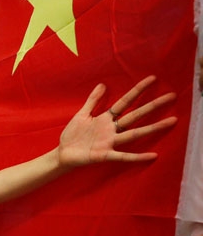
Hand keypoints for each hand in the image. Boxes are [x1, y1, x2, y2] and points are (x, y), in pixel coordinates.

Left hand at [57, 76, 175, 167]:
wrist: (63, 153)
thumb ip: (93, 100)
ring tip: (171, 121)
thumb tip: (103, 84)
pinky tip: (152, 155)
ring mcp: (110, 142)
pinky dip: (137, 157)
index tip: (152, 78)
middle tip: (172, 96)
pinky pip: (123, 156)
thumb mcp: (82, 114)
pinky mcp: (104, 155)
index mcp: (106, 118)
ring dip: (152, 128)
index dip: (138, 90)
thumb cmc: (73, 134)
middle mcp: (112, 129)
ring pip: (134, 134)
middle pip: (135, 115)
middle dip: (152, 106)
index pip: (125, 101)